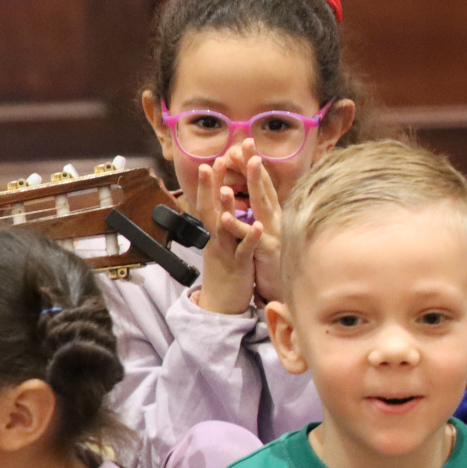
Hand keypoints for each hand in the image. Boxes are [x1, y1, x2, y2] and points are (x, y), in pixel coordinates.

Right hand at [193, 142, 262, 314]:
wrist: (219, 308)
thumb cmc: (226, 276)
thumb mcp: (224, 248)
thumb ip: (225, 229)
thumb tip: (225, 212)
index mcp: (215, 234)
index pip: (209, 202)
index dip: (210, 182)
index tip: (214, 159)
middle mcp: (216, 239)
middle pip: (210, 208)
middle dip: (211, 185)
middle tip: (214, 161)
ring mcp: (225, 252)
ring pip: (223, 227)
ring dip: (225, 208)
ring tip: (228, 189)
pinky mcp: (237, 266)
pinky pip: (244, 250)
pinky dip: (249, 237)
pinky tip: (257, 225)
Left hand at [241, 152, 282, 300]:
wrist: (287, 287)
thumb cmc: (278, 256)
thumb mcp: (271, 229)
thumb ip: (266, 209)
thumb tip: (260, 188)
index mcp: (273, 213)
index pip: (263, 183)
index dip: (254, 163)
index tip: (244, 142)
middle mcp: (276, 219)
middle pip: (264, 189)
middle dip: (255, 168)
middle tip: (246, 145)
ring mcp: (273, 234)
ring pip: (260, 209)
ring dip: (249, 192)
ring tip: (233, 174)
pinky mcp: (267, 253)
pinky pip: (249, 240)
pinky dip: (240, 228)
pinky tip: (225, 217)